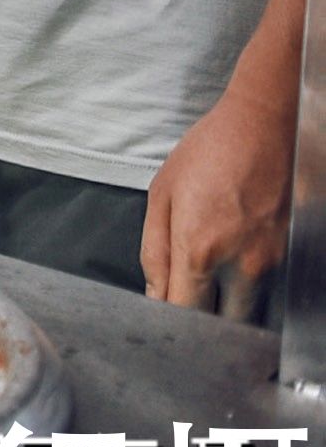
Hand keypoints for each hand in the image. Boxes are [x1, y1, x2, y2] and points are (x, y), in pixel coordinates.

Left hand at [145, 77, 291, 317]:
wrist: (264, 125)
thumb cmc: (208, 152)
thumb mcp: (162, 194)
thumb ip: (155, 250)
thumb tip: (155, 293)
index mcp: (200, 248)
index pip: (186, 312)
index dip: (172, 321)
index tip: (163, 317)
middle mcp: (243, 263)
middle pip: (223, 321)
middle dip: (202, 319)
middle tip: (187, 300)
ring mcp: (273, 261)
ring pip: (250, 310)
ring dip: (228, 306)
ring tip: (210, 282)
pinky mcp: (290, 254)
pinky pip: (269, 288)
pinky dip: (249, 288)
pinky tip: (234, 265)